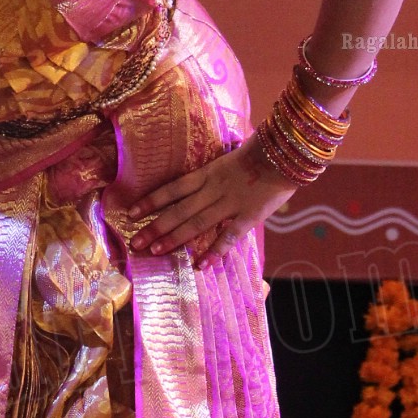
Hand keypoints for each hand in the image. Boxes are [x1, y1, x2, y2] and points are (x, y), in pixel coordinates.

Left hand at [126, 135, 297, 265]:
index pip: (173, 188)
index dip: (151, 201)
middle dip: (155, 227)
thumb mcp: (229, 158)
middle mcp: (213, 189)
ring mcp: (230, 203)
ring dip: (174, 238)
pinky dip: (215, 251)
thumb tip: (196, 182)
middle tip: (134, 242)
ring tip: (154, 251)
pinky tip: (201, 264)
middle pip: (178, 210)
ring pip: (197, 223)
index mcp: (208, 173)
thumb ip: (213, 173)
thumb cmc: (260, 153)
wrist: (286, 153)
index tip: (131, 212)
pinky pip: (229, 236)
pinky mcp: (249, 216)